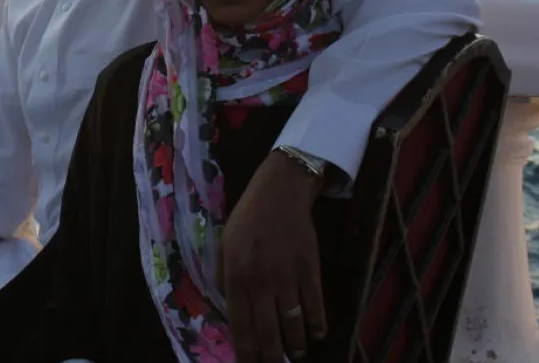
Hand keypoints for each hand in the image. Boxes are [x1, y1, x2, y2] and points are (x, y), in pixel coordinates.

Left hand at [217, 150, 325, 361]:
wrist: (279, 192)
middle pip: (267, 332)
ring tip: (296, 355)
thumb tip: (227, 308)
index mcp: (235, 276)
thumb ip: (222, 276)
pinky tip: (315, 334)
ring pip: (292, 324)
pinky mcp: (310, 270)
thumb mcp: (223, 244)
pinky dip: (317, 324)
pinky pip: (315, 305)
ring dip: (295, 346)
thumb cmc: (247, 218)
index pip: (240, 325)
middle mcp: (260, 282)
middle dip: (271, 357)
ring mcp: (287, 277)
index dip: (246, 351)